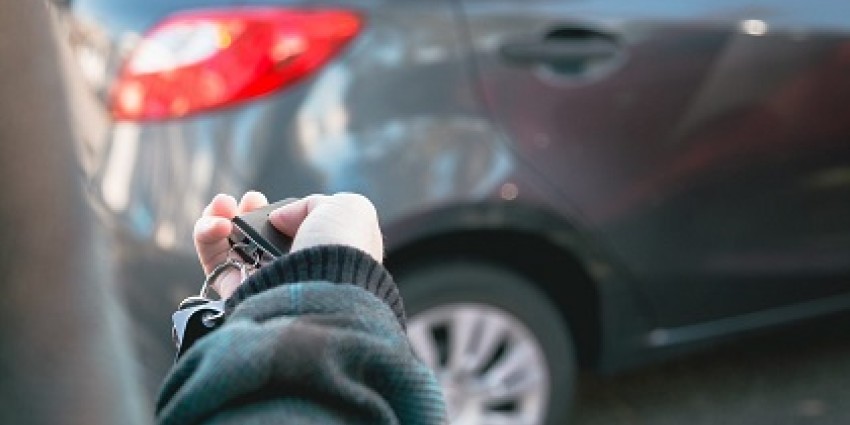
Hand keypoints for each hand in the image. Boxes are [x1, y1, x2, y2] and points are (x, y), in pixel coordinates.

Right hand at [194, 192, 383, 298]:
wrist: (325, 289)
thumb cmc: (341, 249)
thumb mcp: (346, 209)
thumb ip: (311, 204)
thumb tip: (279, 218)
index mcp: (325, 256)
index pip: (297, 233)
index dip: (284, 215)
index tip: (276, 205)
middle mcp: (293, 271)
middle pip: (258, 238)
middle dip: (248, 212)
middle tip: (248, 200)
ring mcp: (263, 283)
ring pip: (230, 247)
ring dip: (220, 219)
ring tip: (222, 205)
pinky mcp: (234, 294)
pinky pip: (212, 261)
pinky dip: (206, 236)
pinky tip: (217, 225)